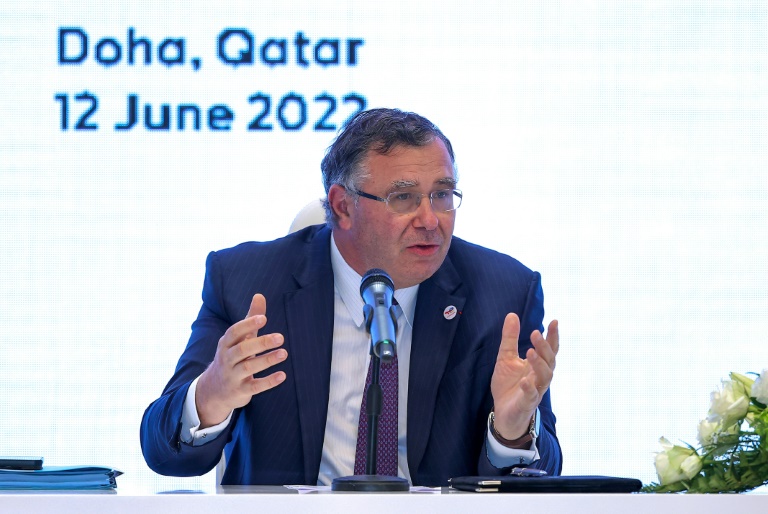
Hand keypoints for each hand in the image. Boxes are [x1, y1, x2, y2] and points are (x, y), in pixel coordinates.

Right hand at [195, 293, 286, 427]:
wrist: (214, 390)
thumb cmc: (232, 357)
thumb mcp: (239, 339)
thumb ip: (250, 319)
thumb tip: (259, 295)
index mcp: (226, 344)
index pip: (234, 332)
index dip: (248, 324)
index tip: (263, 318)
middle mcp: (227, 359)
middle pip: (242, 349)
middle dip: (261, 343)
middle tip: (280, 337)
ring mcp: (233, 376)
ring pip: (249, 367)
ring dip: (267, 360)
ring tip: (284, 353)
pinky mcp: (241, 391)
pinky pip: (255, 386)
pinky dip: (268, 381)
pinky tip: (282, 375)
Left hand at [490, 314, 558, 439]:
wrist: (503, 411)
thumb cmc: (508, 384)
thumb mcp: (506, 357)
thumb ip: (510, 338)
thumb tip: (512, 315)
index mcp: (537, 364)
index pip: (549, 349)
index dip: (552, 336)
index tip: (554, 321)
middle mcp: (540, 376)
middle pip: (549, 361)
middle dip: (544, 347)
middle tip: (535, 334)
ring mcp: (535, 390)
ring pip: (545, 377)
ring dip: (539, 364)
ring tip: (531, 352)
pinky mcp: (526, 403)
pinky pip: (531, 395)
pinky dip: (529, 388)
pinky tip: (525, 380)